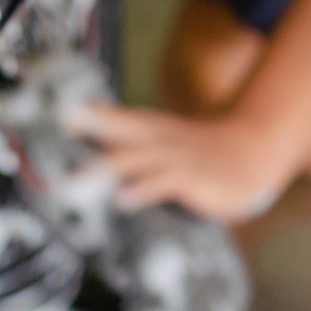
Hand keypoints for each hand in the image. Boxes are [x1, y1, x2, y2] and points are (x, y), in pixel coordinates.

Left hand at [67, 103, 295, 220]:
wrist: (255, 152)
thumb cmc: (201, 153)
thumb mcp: (163, 144)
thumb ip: (127, 150)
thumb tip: (84, 161)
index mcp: (149, 128)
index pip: (113, 117)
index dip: (86, 115)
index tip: (56, 113)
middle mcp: (158, 138)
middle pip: (120, 128)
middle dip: (91, 127)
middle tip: (62, 126)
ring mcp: (176, 156)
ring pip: (136, 157)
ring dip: (104, 167)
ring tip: (75, 180)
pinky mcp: (193, 178)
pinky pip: (164, 183)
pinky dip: (143, 189)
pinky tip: (123, 198)